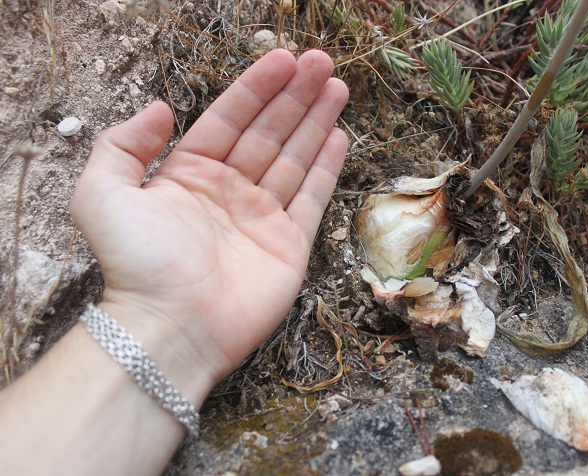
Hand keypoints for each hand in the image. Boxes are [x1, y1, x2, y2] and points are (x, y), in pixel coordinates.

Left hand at [70, 49, 348, 386]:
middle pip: (269, 132)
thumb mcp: (102, 195)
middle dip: (296, 96)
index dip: (257, 87)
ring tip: (338, 86)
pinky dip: (326, 168)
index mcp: (189, 174)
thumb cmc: (136, 263)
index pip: (229, 119)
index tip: (284, 57)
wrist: (170, 329)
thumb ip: (122, 144)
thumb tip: (159, 107)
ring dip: (316, 121)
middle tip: (322, 62)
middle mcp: (228, 191)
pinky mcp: (289, 245)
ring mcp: (262, 217)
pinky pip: (313, 198)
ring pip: (295, 158)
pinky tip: (338, 136)